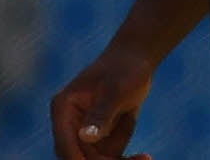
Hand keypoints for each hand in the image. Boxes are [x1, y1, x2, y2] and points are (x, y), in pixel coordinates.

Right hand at [50, 41, 159, 159]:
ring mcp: (83, 132)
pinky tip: (145, 157)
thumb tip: (85, 136)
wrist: (138, 59)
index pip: (65, 146)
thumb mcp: (116, 90)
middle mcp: (69, 123)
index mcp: (63, 108)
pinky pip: (108, 157)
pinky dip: (125, 159)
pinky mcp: (99, 137)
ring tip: (145, 157)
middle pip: (79, 157)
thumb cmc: (125, 68)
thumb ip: (101, 114)